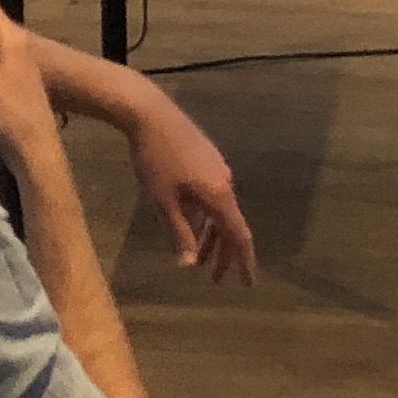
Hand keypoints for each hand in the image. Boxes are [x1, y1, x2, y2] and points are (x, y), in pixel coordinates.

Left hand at [119, 85, 257, 284]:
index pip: (239, 236)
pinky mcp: (206, 159)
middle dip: (224, 254)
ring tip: (198, 257)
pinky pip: (212, 196)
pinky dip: (205, 217)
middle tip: (215, 279)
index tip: (248, 284)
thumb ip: (179, 233)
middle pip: (230, 225)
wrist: (149, 113)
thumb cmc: (154, 160)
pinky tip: (190, 223)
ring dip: (211, 236)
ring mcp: (216, 169)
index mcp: (218, 195)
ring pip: (219, 211)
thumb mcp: (163, 202)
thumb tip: (189, 265)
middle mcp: (224, 183)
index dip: (244, 261)